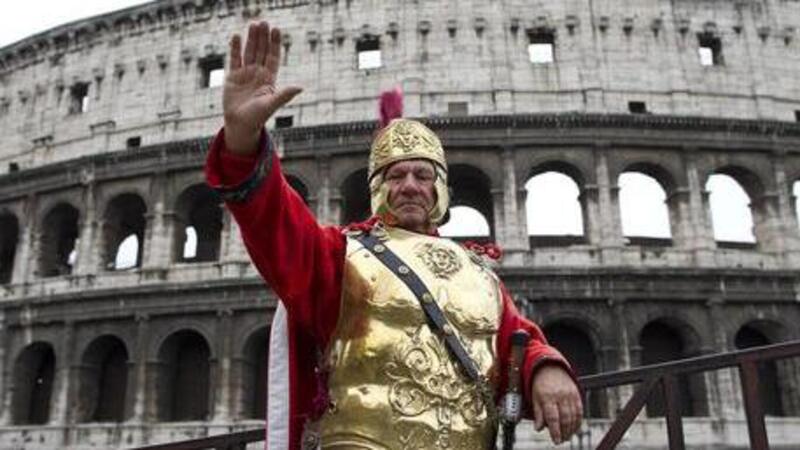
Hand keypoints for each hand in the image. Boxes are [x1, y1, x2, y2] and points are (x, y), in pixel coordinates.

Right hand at [223, 21, 302, 153]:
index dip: (274, 44)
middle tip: (263, 22)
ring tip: (253, 24)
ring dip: (251, 39)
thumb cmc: (258, 117)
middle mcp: (258, 73)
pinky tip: (236, 36)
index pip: (273, 57)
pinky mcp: (233, 77)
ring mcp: (246, 74)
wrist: (240, 125)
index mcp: (269, 79)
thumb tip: (301, 87)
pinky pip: (234, 59)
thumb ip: (284, 95)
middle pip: (261, 51)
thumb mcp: (271, 104)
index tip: (276, 30)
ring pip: (249, 52)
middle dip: (263, 37)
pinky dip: (235, 48)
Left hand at [530, 364, 582, 444]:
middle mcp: (560, 395)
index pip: (552, 417)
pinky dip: (578, 421)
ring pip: (574, 416)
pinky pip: (580, 410)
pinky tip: (575, 428)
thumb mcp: (534, 398)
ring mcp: (570, 394)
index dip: (555, 431)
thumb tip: (538, 429)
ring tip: (567, 436)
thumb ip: (538, 414)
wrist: (550, 368)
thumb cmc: (540, 385)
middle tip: (562, 440)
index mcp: (547, 397)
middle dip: (564, 432)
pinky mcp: (577, 393)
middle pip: (565, 418)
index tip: (556, 441)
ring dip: (572, 429)